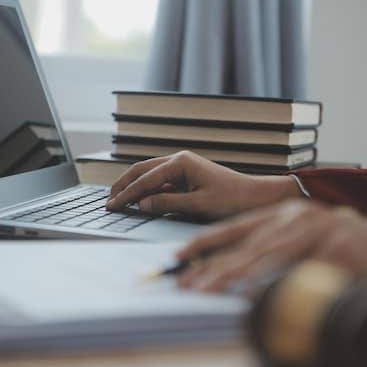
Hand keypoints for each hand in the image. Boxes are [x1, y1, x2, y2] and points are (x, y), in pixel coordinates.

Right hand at [106, 151, 300, 218]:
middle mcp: (179, 160)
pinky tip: (138, 200)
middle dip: (124, 185)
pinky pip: (160, 181)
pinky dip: (146, 189)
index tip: (112, 206)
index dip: (127, 194)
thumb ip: (166, 203)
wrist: (257, 197)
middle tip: (108, 201)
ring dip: (133, 186)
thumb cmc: (233, 200)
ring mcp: (183, 166)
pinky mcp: (187, 175)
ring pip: (149, 174)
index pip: (145, 179)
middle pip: (142, 170)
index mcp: (181, 162)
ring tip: (118, 199)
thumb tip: (141, 204)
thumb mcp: (197, 205)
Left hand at [176, 200, 366, 292]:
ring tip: (203, 291)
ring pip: (261, 255)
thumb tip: (240, 278)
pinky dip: (267, 283)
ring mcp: (314, 230)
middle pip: (243, 243)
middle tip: (182, 281)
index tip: (179, 253)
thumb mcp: (310, 244)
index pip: (237, 227)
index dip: (206, 241)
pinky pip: (293, 270)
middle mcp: (296, 218)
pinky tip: (244, 294)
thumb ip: (278, 254)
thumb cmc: (354, 251)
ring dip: (228, 276)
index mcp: (287, 215)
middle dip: (209, 264)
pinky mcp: (332, 246)